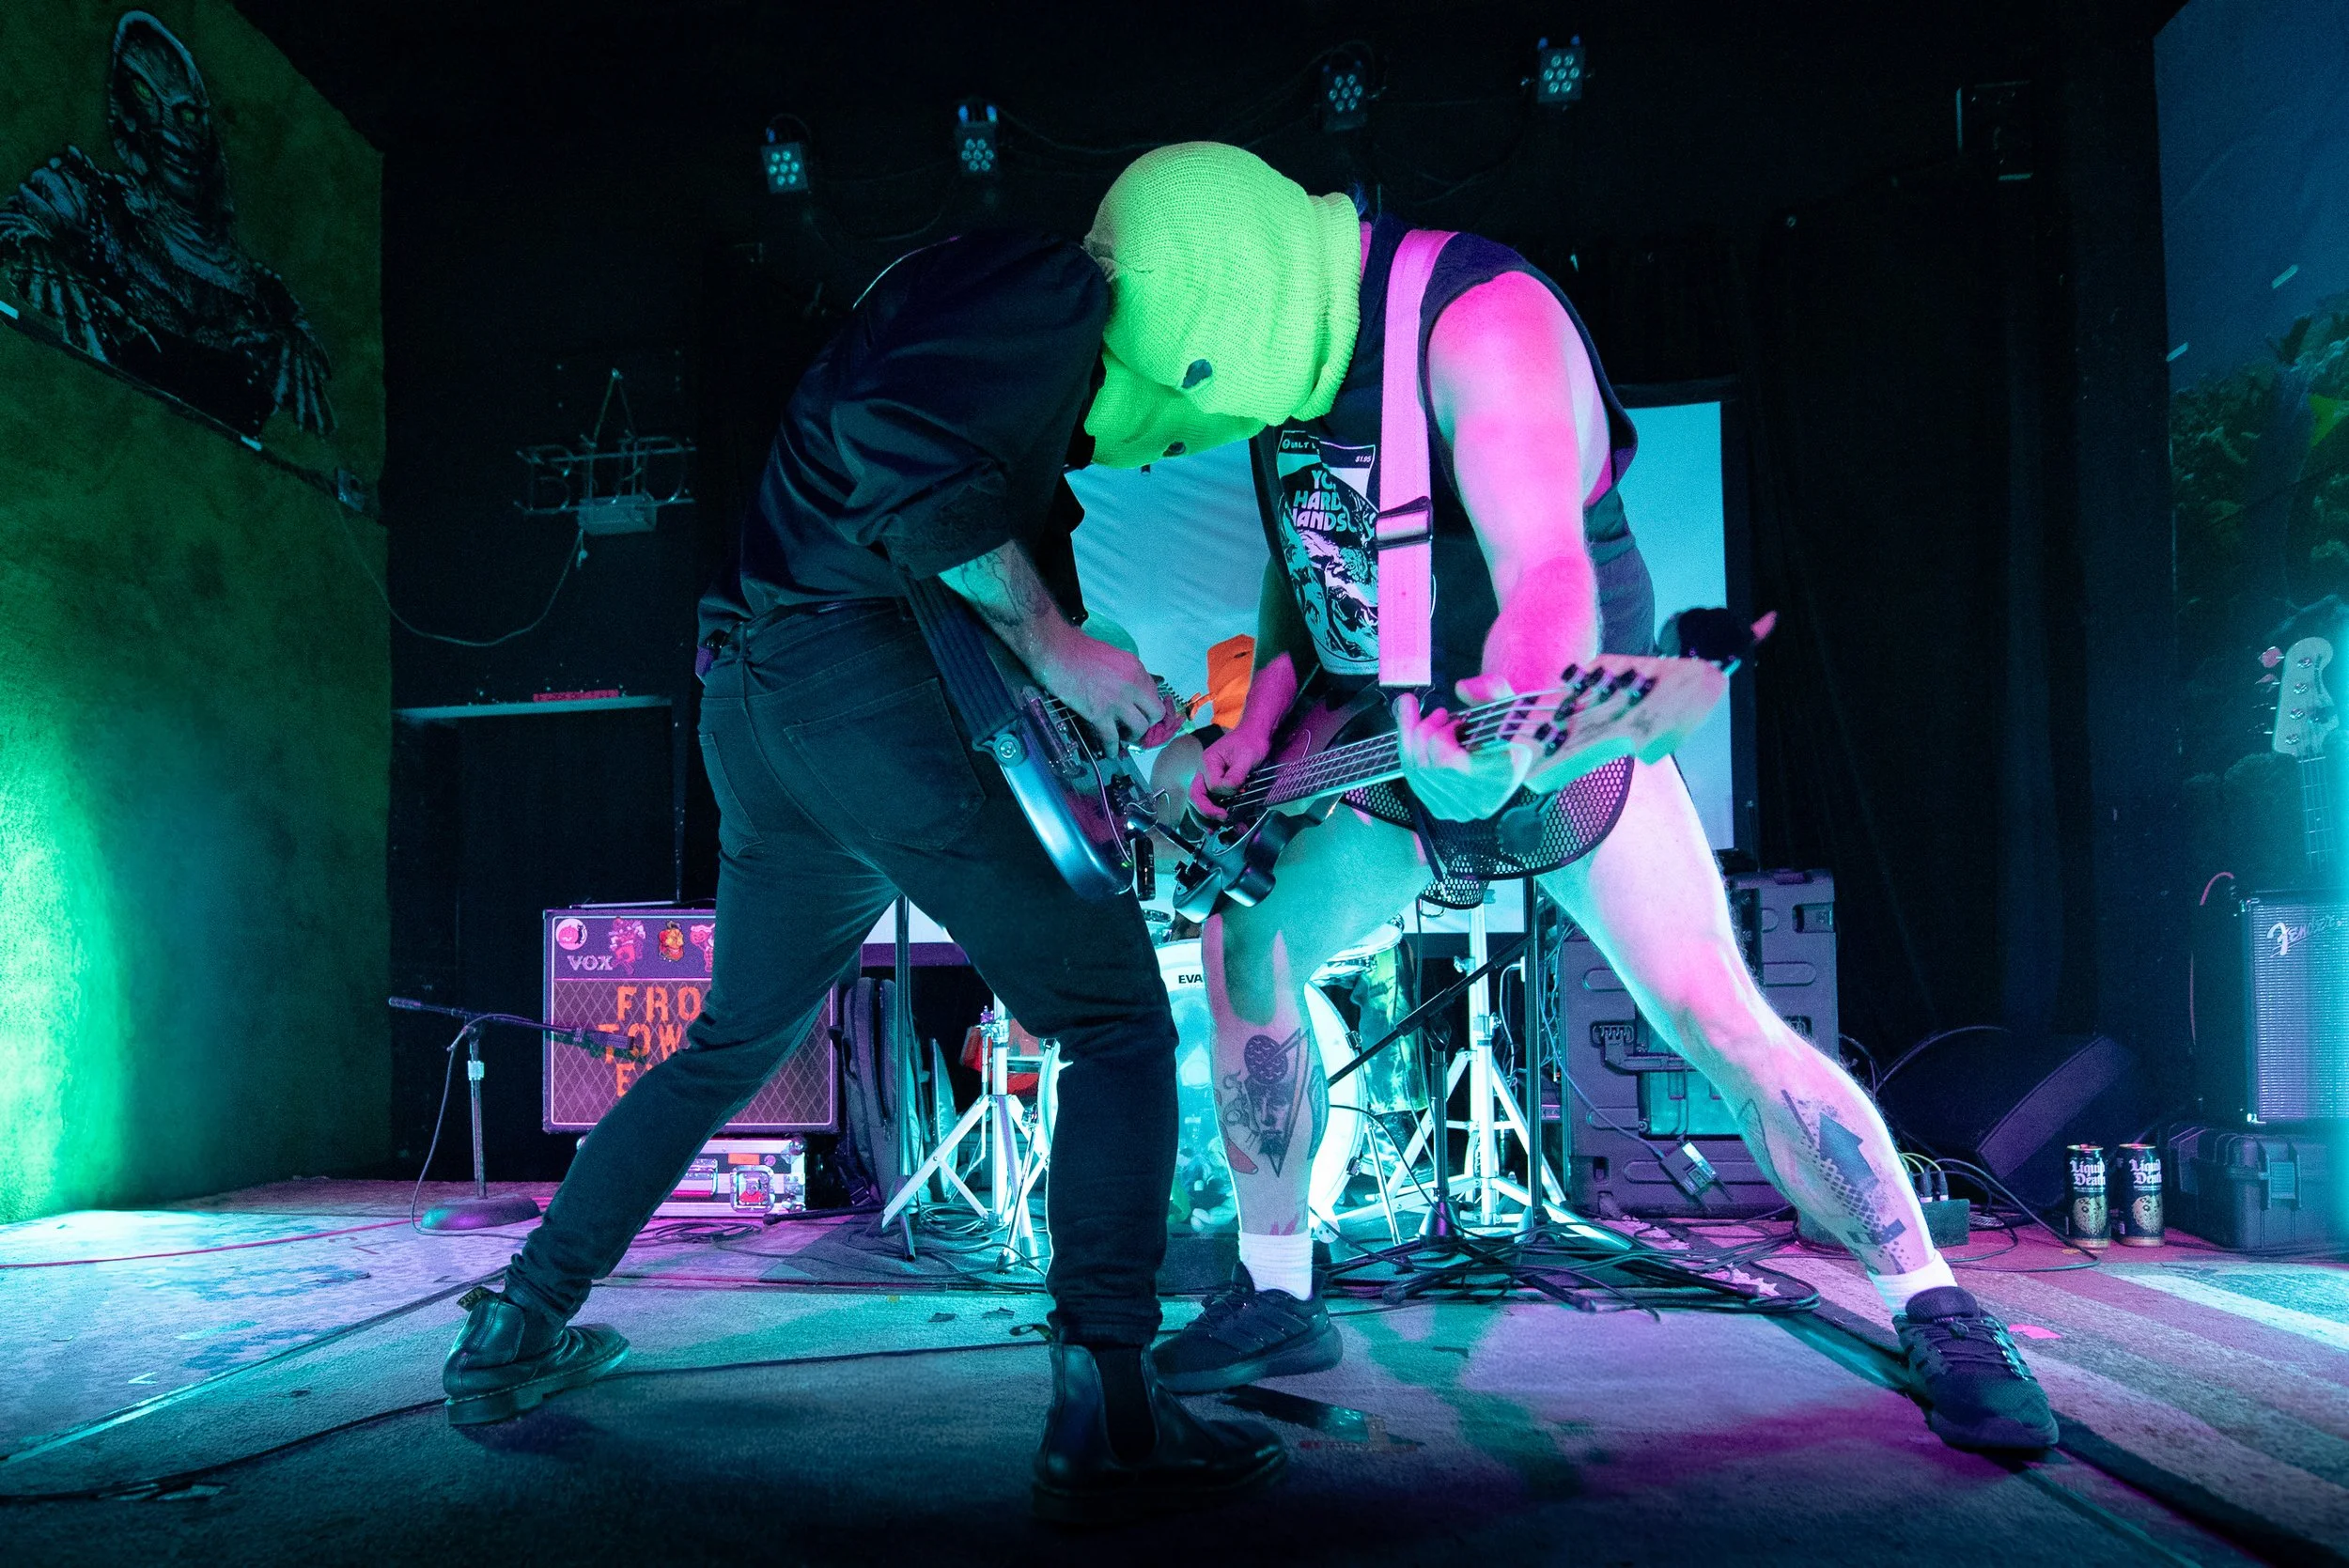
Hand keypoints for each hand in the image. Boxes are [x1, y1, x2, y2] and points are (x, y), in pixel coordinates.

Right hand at [1028, 627, 1167, 747]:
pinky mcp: (1098, 714)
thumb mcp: (1114, 656)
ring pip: (1139, 728)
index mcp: (1136, 668)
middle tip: (1137, 725)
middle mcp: (1132, 685)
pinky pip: (1112, 738)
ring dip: (1133, 735)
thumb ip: (1127, 674)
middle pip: (1155, 714)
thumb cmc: (1080, 650)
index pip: (1155, 694)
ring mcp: (1116, 701)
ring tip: (1124, 737)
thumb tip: (1133, 691)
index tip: (1142, 712)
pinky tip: (1111, 752)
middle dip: (1149, 723)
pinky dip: (1112, 748)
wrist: (1056, 651)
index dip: (1149, 706)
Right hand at [1189, 726, 1271, 819]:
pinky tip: (1222, 823)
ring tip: (1213, 831)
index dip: (1224, 794)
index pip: (1210, 786)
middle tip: (1217, 825)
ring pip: (1200, 802)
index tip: (1239, 794)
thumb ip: (1236, 775)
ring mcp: (1209, 779)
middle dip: (1205, 813)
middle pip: (1196, 797)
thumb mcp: (1246, 757)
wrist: (1255, 735)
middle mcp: (1204, 772)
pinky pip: (1212, 801)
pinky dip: (1215, 813)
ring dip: (1206, 818)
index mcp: (1208, 763)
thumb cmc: (1250, 742)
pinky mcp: (1218, 784)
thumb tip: (1230, 790)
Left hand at [1396, 678, 1531, 821]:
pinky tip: (1423, 739)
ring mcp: (1458, 810)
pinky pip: (1414, 780)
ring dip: (1413, 739)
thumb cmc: (1513, 730)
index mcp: (1499, 777)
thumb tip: (1462, 687)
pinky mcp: (1444, 811)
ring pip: (1414, 772)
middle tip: (1438, 713)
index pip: (1445, 762)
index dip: (1440, 733)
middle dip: (1421, 731)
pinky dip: (1412, 754)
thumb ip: (1492, 689)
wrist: (1518, 757)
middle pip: (1424, 765)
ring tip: (1432, 722)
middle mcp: (1477, 801)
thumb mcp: (1511, 702)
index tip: (1454, 718)